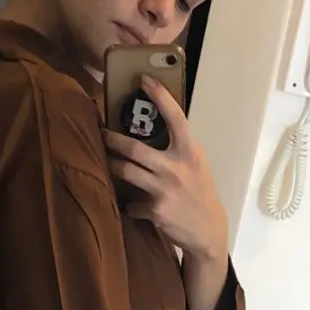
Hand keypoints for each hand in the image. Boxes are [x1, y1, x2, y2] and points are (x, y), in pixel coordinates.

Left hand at [105, 80, 228, 268]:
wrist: (208, 230)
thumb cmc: (199, 191)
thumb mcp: (196, 164)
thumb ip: (179, 147)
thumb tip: (154, 126)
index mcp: (190, 151)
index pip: (175, 117)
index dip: (160, 96)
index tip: (144, 79)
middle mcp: (177, 167)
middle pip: (135, 148)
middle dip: (113, 140)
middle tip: (101, 133)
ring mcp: (164, 190)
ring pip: (126, 172)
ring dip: (113, 167)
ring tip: (106, 162)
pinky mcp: (155, 210)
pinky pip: (132, 204)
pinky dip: (130, 205)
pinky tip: (134, 206)